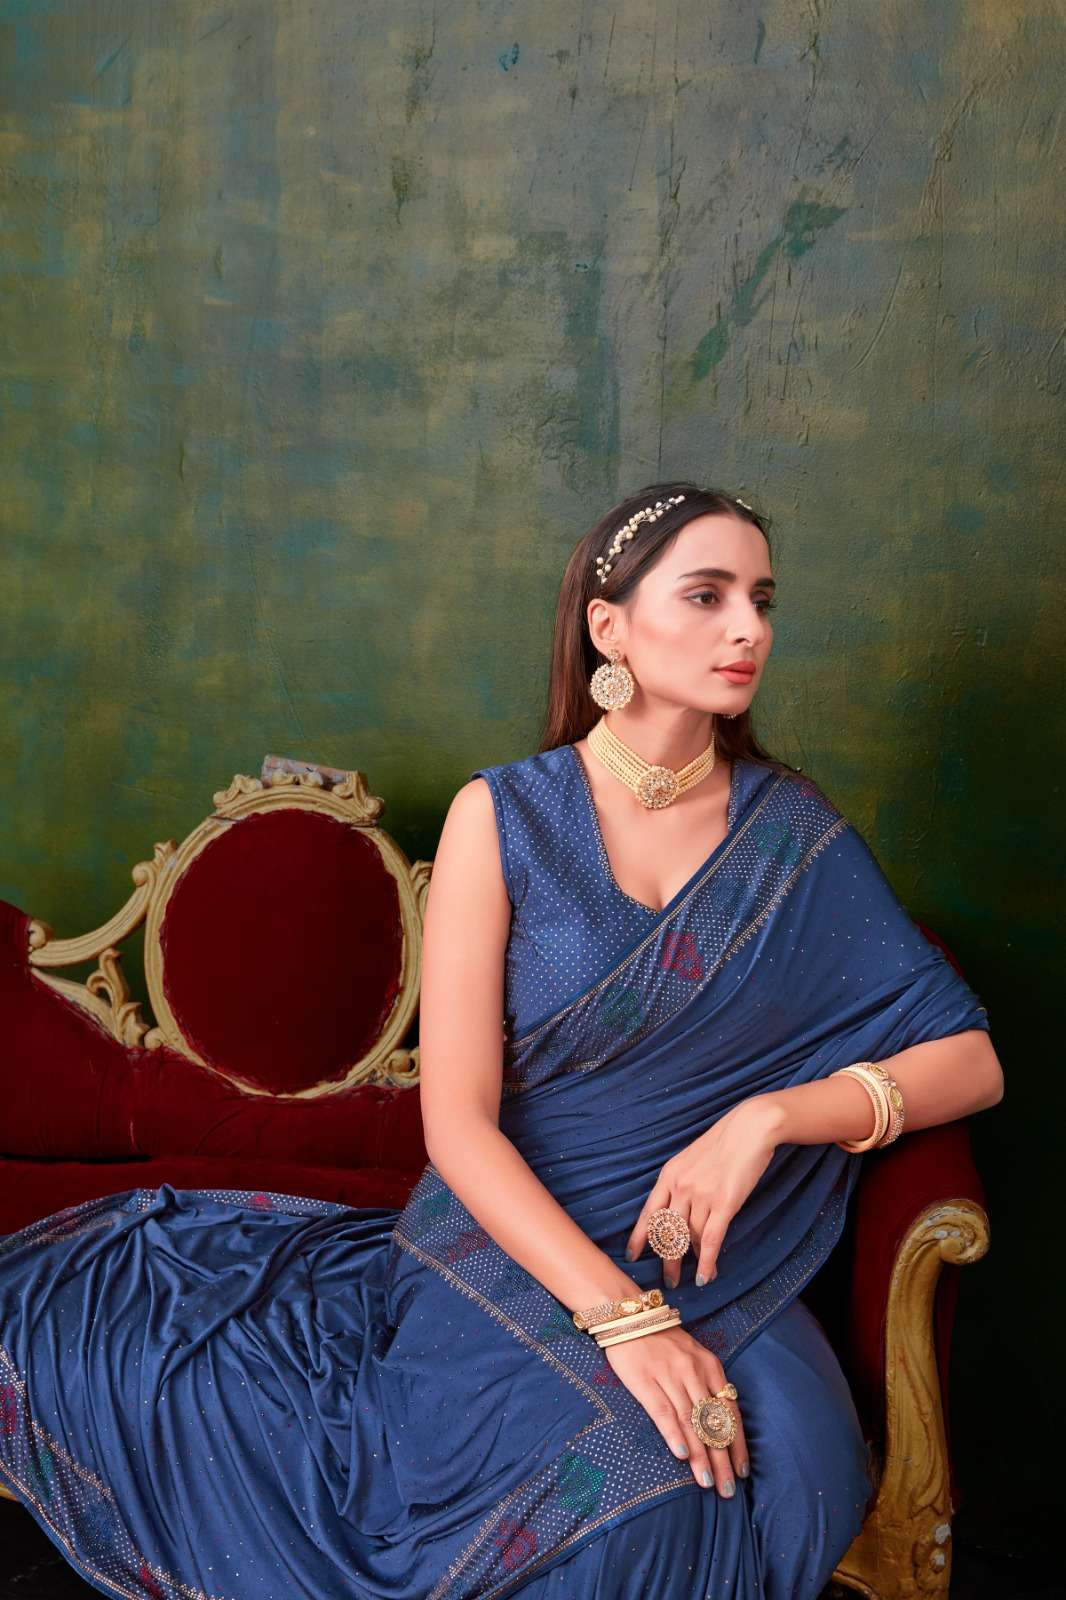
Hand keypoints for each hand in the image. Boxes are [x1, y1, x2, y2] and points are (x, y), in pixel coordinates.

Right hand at [603, 1323, 748, 1494]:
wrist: (629, 1316)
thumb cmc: (663, 1342)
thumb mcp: (693, 1356)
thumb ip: (706, 1385)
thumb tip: (720, 1425)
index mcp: (710, 1366)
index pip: (730, 1412)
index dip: (738, 1444)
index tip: (742, 1471)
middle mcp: (694, 1372)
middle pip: (713, 1422)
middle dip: (722, 1459)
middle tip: (728, 1490)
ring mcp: (670, 1376)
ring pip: (691, 1422)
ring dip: (701, 1455)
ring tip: (708, 1482)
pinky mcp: (645, 1381)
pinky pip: (663, 1411)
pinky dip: (674, 1434)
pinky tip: (681, 1454)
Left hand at [625, 1097, 779, 1288]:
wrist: (750, 1129)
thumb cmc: (724, 1143)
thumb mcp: (692, 1159)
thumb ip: (682, 1184)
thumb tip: (681, 1213)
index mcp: (669, 1175)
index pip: (648, 1213)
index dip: (640, 1237)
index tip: (633, 1255)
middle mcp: (681, 1187)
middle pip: (667, 1232)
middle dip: (667, 1260)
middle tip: (668, 1280)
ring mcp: (702, 1195)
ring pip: (691, 1238)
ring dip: (693, 1261)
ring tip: (696, 1275)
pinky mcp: (725, 1203)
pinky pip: (711, 1240)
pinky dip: (707, 1262)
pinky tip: (705, 1276)